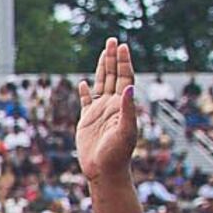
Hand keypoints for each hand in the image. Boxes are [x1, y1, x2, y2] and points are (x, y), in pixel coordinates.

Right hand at [75, 39, 139, 186]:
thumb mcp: (125, 131)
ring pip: (101, 84)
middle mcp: (112, 105)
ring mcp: (99, 112)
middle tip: (112, 40)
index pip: (124, 78)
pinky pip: (85, 102)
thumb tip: (128, 88)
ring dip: (102, 68)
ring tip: (103, 53)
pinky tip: (84, 83)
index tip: (121, 46)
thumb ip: (127, 109)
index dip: (123, 62)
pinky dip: (85, 92)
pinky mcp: (87, 121)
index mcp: (121, 105)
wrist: (105, 172)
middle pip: (113, 76)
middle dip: (112, 58)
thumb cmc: (117, 154)